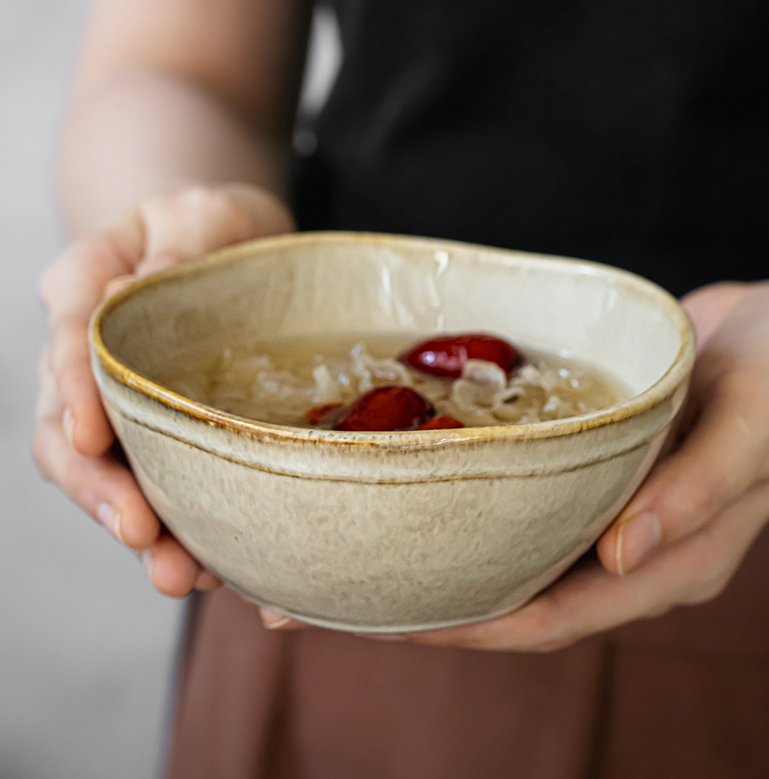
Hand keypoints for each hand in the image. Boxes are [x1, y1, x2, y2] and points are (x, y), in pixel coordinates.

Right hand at [33, 183, 294, 596]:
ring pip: (102, 472)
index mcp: (84, 285)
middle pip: (66, 430)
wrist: (223, 251)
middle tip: (139, 532)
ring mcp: (111, 401)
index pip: (66, 341)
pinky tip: (206, 560)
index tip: (95, 439)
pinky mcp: (151, 433)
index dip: (75, 392)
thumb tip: (130, 296)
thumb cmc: (212, 228)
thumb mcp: (203, 218)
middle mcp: (82, 354)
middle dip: (98, 487)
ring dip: (133, 525)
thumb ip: (173, 249)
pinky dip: (172, 525)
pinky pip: (149, 482)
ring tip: (177, 572)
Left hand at [261, 281, 768, 645]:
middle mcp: (624, 552)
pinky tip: (407, 487)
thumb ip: (698, 495)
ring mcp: (602, 513)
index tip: (384, 622)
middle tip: (327, 595)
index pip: (548, 618)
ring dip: (431, 555)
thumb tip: (621, 558)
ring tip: (344, 546)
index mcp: (665, 563)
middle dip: (423, 603)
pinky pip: (513, 502)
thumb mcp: (754, 427)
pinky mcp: (586, 473)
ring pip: (503, 552)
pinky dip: (459, 503)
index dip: (467, 626)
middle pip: (508, 595)